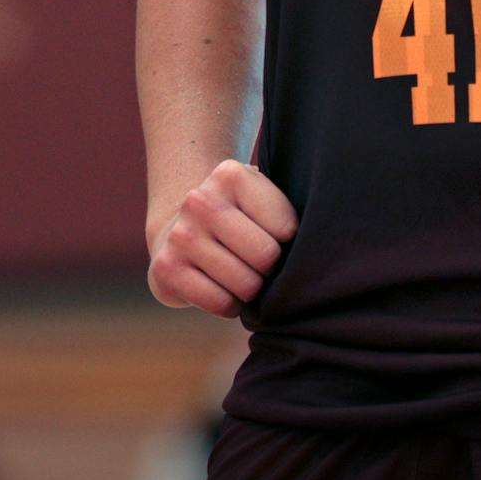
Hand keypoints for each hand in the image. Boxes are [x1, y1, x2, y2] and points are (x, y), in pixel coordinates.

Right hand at [147, 159, 297, 316]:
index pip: (287, 228)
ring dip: (250, 288)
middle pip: (266, 256)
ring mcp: (180, 235)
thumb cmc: (240, 219)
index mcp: (230, 175)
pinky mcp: (166, 268)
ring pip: (246, 285)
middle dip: (269, 268)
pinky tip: (220, 286)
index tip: (271, 234)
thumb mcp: (263, 199)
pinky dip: (229, 304)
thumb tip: (314, 260)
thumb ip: (292, 216)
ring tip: (238, 272)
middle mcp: (199, 200)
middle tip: (255, 260)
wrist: (179, 226)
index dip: (286, 240)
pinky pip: (220, 304)